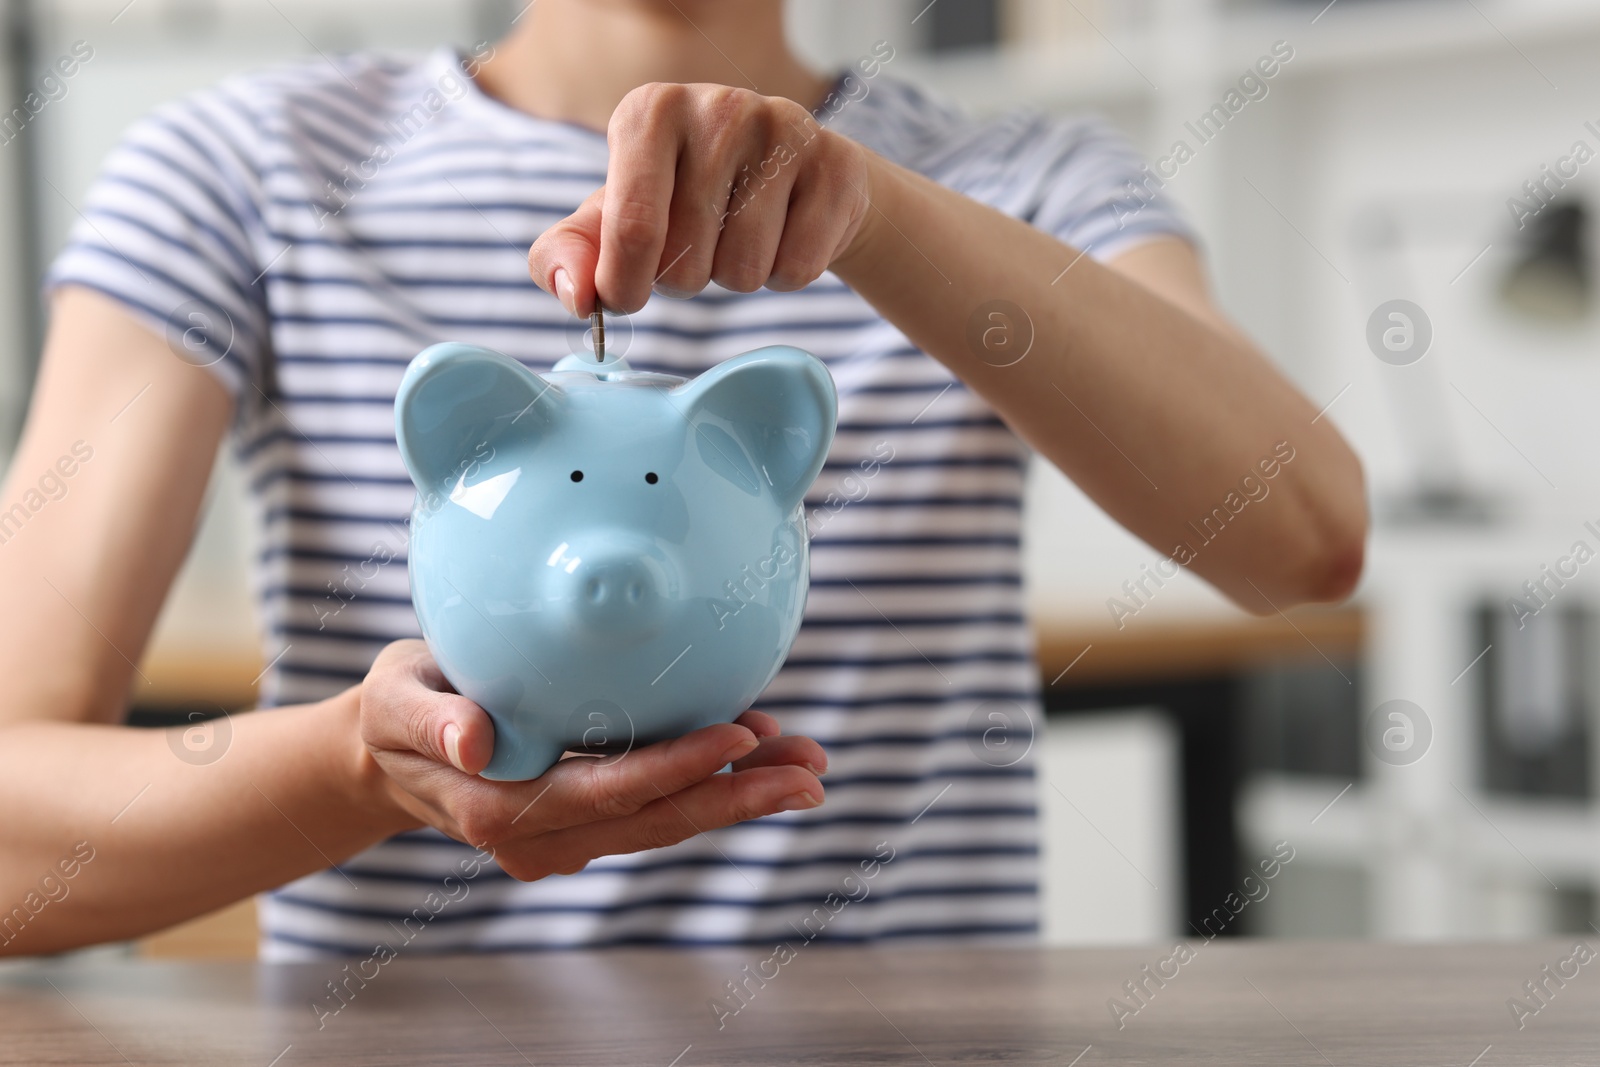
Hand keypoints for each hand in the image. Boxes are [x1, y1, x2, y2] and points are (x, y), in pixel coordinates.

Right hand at [356, 640, 826, 879]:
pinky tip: (761, 752)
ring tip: (809, 763)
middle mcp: (542, 837)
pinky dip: (712, 784)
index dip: (677, 768)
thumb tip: (476, 739)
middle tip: (813, 771)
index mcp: (500, 807)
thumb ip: (432, 720)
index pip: (606, 792)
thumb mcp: (394, 701)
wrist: (383, 756)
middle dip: (740, 798)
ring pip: (667, 820)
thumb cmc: (394, 713)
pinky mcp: (586, 822)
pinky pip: (657, 808)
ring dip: (742, 796)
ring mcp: (567, 838)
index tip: (741, 736)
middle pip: (656, 820)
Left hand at [529, 82, 873, 314]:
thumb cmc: (684, 198)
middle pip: (686, 262)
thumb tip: (575, 299)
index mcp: (649, 112)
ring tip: (741, 235)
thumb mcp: (611, 218)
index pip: (629, 229)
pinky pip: (796, 270)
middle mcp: (718, 107)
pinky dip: (784, 274)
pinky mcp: (835, 166)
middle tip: (698, 244)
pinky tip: (784, 234)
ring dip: (736, 277)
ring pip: (743, 271)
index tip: (627, 295)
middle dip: (686, 278)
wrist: (789, 177)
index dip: (624, 285)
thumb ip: (567, 254)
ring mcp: (783, 130)